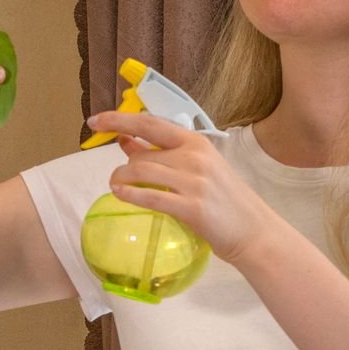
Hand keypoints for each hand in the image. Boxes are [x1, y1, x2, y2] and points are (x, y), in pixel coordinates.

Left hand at [89, 111, 282, 263]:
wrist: (253, 230)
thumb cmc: (224, 199)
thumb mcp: (196, 168)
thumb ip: (162, 155)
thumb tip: (125, 141)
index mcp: (196, 142)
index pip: (150, 123)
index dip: (119, 119)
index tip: (95, 121)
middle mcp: (195, 157)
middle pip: (142, 153)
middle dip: (122, 164)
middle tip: (116, 177)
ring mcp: (194, 182)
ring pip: (141, 172)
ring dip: (121, 180)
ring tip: (117, 187)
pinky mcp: (192, 207)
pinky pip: (150, 197)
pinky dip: (130, 195)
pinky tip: (121, 195)